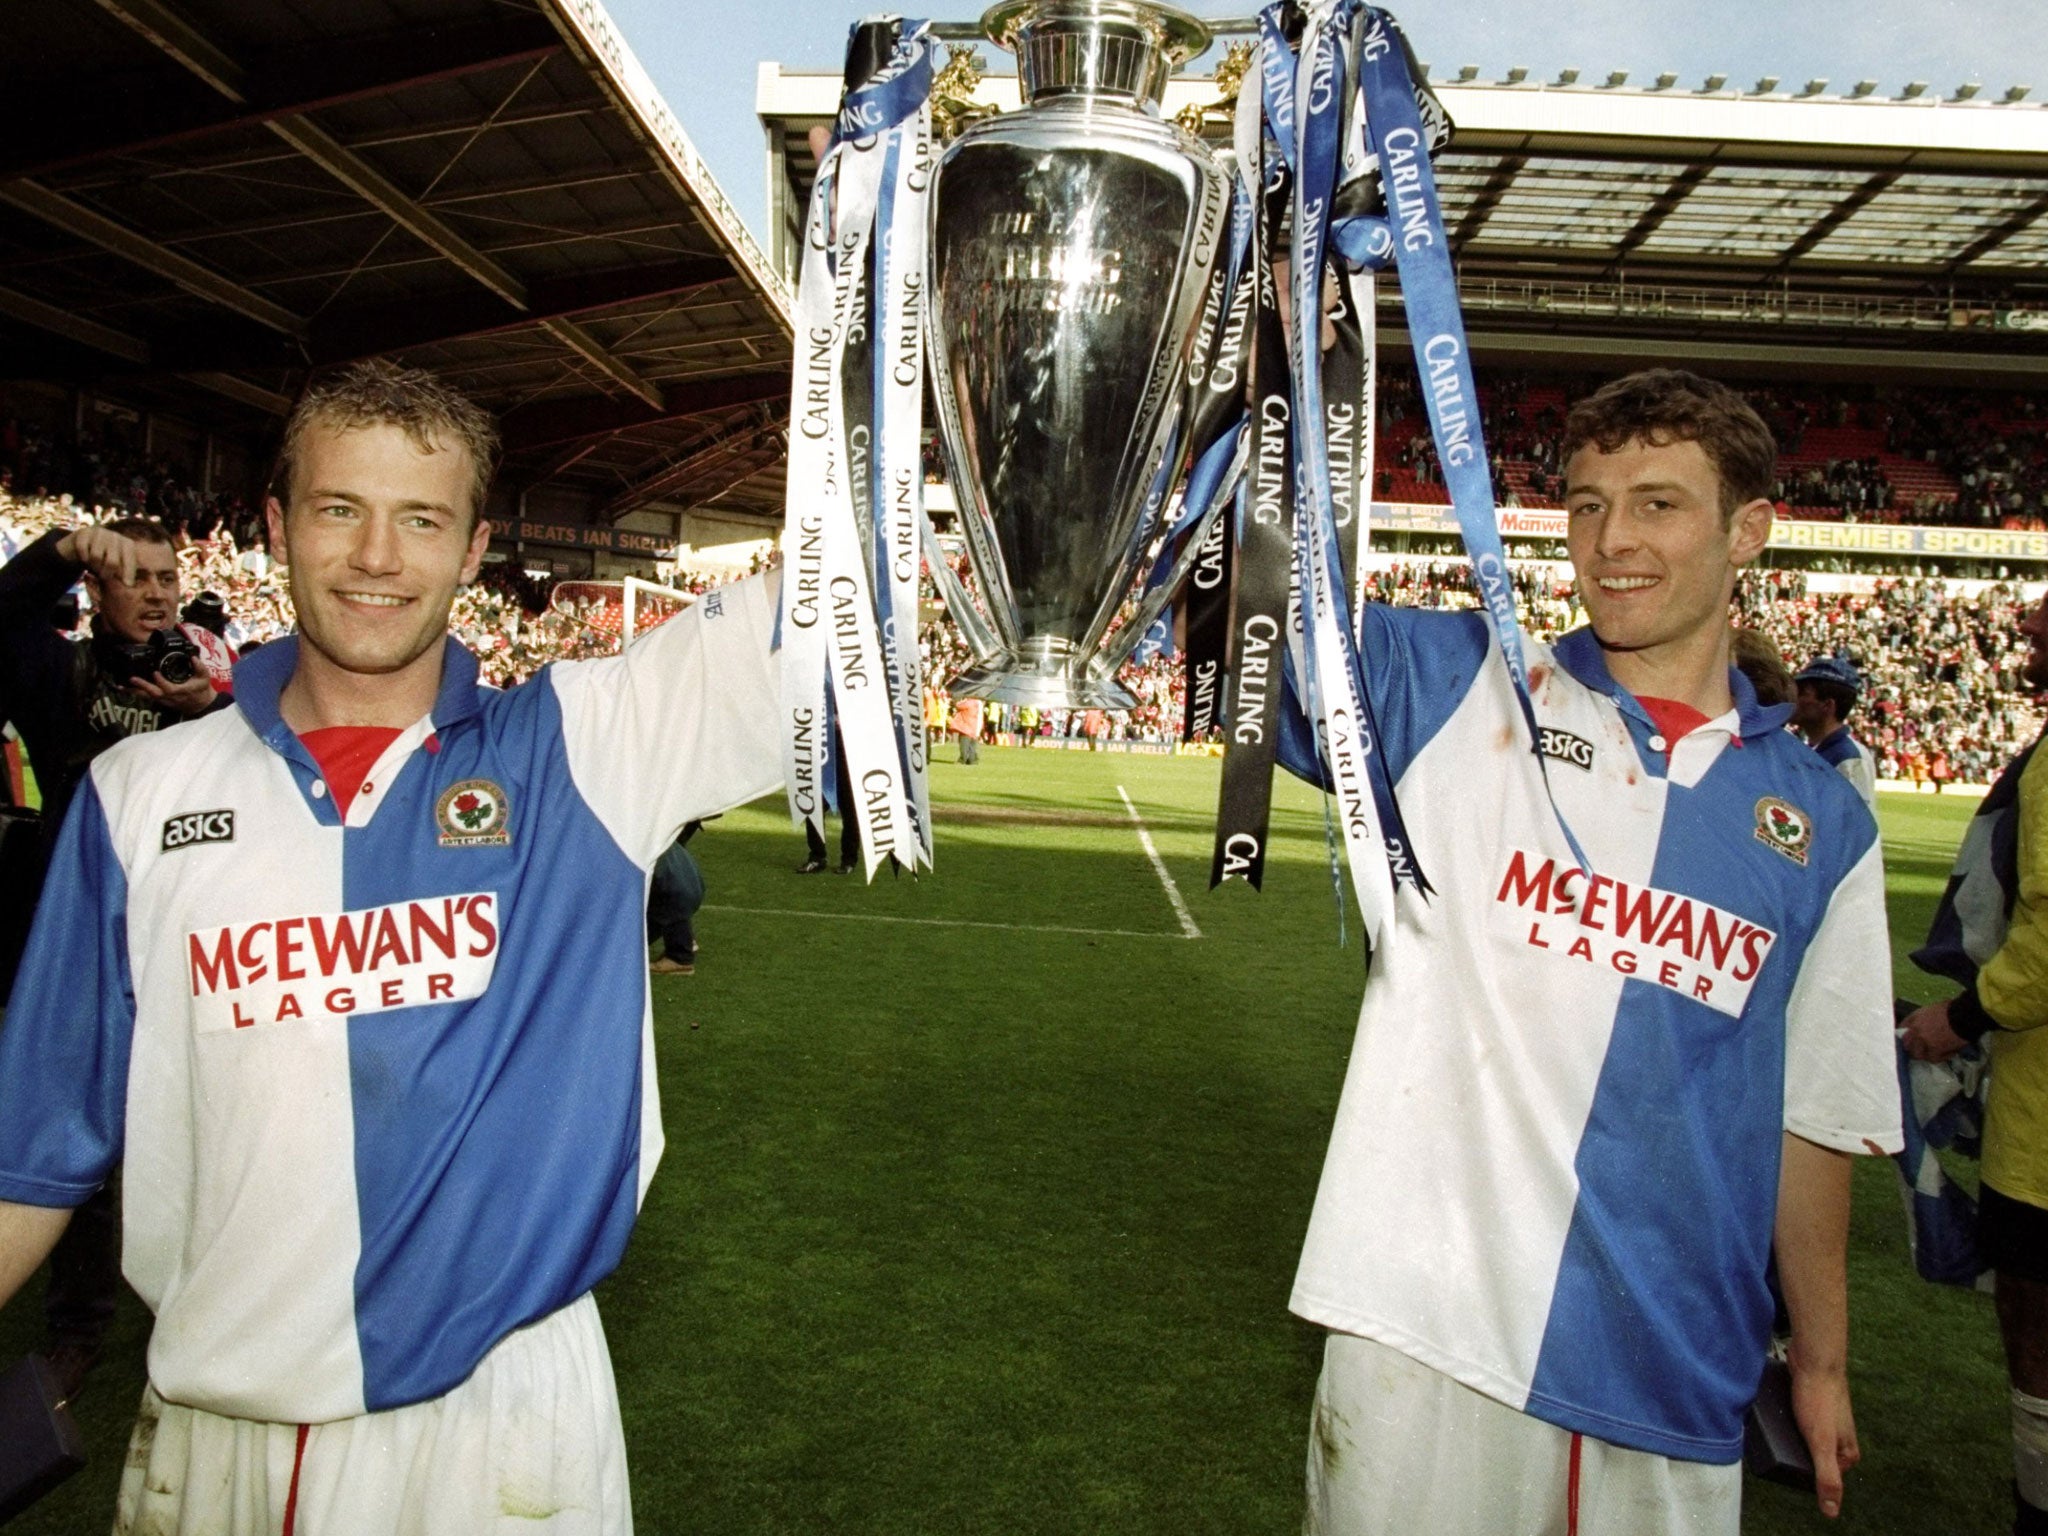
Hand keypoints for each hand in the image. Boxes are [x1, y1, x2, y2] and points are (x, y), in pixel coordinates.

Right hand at [56, 526, 142, 585]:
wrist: (81, 542)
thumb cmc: (103, 557)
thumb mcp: (116, 564)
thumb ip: (123, 572)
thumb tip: (130, 584)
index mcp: (127, 544)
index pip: (130, 560)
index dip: (129, 573)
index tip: (128, 585)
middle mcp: (115, 536)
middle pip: (112, 562)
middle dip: (107, 573)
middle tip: (103, 576)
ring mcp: (100, 532)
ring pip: (96, 557)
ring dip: (93, 565)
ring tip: (94, 566)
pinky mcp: (84, 532)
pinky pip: (83, 550)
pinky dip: (83, 557)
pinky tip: (85, 558)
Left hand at [127, 669, 217, 717]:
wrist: (200, 704)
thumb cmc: (202, 690)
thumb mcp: (205, 677)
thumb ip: (200, 667)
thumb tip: (193, 658)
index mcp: (181, 691)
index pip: (169, 688)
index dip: (162, 681)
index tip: (155, 673)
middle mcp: (170, 697)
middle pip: (154, 693)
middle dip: (143, 686)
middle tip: (132, 679)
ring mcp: (164, 699)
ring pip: (148, 696)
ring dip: (134, 691)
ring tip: (121, 686)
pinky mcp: (160, 700)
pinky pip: (146, 696)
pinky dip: (136, 693)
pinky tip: (125, 688)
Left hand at [1787, 1348, 1858, 1518]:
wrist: (1813, 1359)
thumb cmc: (1819, 1399)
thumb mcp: (1821, 1444)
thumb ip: (1827, 1477)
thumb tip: (1831, 1512)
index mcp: (1848, 1453)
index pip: (1823, 1478)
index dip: (1802, 1473)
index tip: (1784, 1462)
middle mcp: (1840, 1438)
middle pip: (1811, 1458)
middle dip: (1794, 1454)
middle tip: (1776, 1442)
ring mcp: (1827, 1421)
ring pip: (1803, 1439)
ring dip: (1788, 1438)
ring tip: (1772, 1429)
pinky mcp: (1813, 1407)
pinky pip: (1797, 1421)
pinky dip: (1787, 1421)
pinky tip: (1774, 1417)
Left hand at [1900, 998, 1966, 1062]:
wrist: (1963, 1015)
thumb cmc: (1953, 1009)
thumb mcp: (1935, 1008)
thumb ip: (1928, 1017)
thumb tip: (1931, 1023)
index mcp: (1916, 1017)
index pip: (1903, 1027)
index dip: (1907, 1034)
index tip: (1911, 1038)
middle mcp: (1916, 1029)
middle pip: (1906, 1043)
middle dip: (1913, 1047)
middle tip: (1921, 1049)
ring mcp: (1923, 1040)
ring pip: (1917, 1054)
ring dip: (1925, 1055)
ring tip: (1933, 1054)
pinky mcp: (1935, 1049)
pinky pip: (1933, 1058)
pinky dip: (1941, 1058)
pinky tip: (1947, 1054)